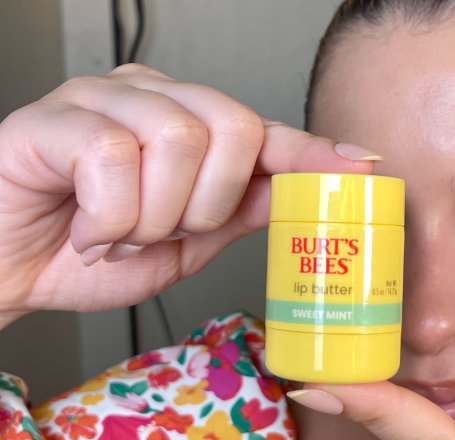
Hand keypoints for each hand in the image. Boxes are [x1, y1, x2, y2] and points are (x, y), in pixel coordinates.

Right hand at [0, 64, 376, 326]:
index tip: (363, 165)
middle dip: (207, 204)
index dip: (314, 151)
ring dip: (154, 215)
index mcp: (188, 129)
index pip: (265, 133)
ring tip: (122, 231)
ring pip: (177, 141)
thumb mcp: (184, 244)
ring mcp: (103, 102)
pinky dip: (109, 218)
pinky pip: (114, 159)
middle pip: (233, 128)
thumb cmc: (92, 251)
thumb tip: (299, 197)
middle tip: (165, 230)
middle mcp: (152, 101)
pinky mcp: (55, 118)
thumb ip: (239, 213)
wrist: (12, 267)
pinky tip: (88, 228)